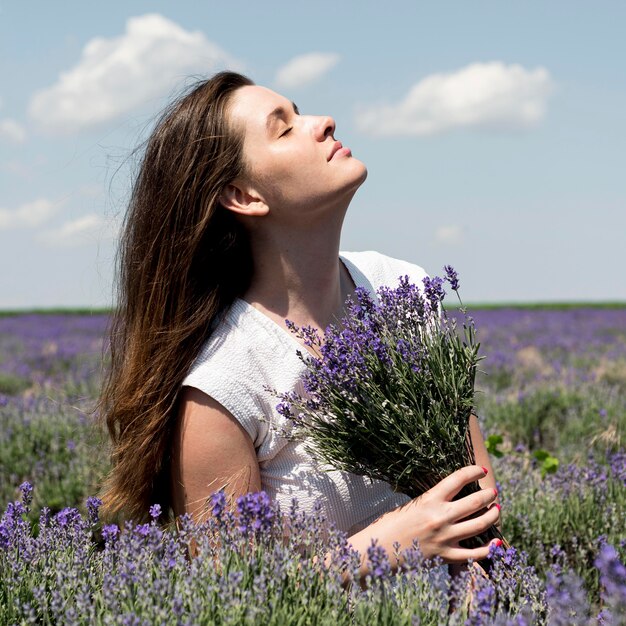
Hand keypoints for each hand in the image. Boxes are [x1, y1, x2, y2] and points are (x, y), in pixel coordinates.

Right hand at [366, 465, 500, 563]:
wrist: (377, 550)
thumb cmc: (389, 524)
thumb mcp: (410, 506)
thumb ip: (431, 502)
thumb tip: (449, 498)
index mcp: (429, 499)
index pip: (458, 479)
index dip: (473, 471)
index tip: (481, 471)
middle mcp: (440, 517)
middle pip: (475, 502)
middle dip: (488, 495)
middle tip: (493, 492)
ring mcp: (445, 537)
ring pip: (480, 525)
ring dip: (492, 516)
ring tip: (496, 510)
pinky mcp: (445, 556)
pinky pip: (474, 553)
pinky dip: (488, 548)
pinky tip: (496, 542)